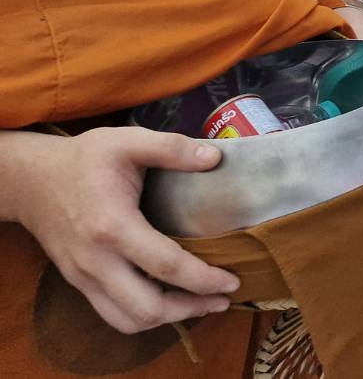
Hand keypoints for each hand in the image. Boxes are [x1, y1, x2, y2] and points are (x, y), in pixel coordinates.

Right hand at [13, 128, 240, 333]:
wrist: (32, 181)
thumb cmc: (83, 159)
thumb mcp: (127, 140)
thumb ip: (171, 148)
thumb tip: (214, 158)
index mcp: (113, 226)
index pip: (165, 266)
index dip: (203, 278)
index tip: (232, 281)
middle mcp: (97, 261)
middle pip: (147, 308)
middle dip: (191, 308)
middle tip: (223, 298)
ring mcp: (84, 277)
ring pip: (128, 320)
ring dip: (169, 318)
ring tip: (202, 304)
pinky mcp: (79, 283)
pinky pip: (112, 314)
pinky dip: (144, 315)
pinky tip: (169, 299)